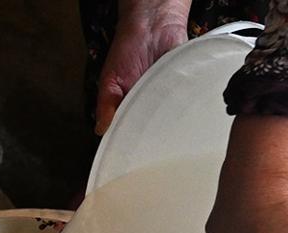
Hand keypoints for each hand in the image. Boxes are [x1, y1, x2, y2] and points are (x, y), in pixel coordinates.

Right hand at [95, 0, 191, 134]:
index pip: (129, 131)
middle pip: (152, 130)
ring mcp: (166, 98)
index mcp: (128, 106)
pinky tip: (183, 111)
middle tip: (153, 144)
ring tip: (167, 129)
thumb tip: (100, 128)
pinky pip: (186, 103)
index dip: (131, 142)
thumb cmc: (129, 48)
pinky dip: (186, 107)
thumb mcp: (110, 79)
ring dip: (169, 123)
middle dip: (153, 137)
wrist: (154, 25)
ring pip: (170, 120)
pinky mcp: (184, 89)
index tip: (133, 153)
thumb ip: (106, 104)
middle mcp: (148, 105)